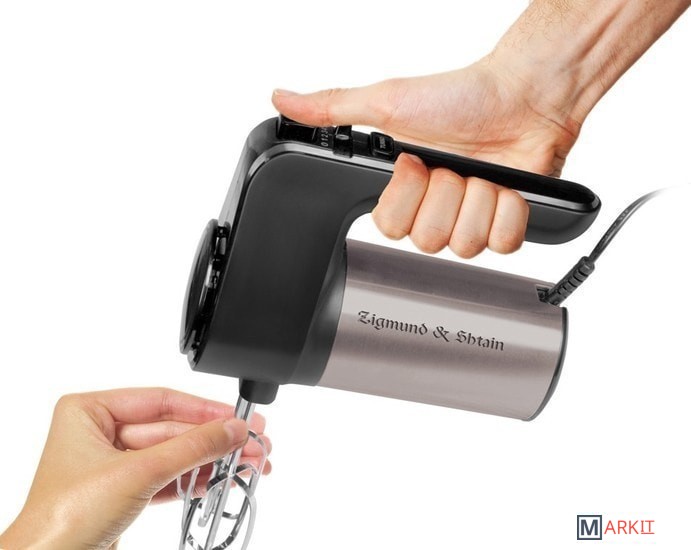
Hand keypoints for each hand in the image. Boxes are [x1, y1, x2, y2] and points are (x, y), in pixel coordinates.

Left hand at [0, 388, 271, 549]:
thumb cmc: (63, 519)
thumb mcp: (138, 473)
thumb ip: (192, 448)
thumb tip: (233, 429)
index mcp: (90, 411)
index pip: (161, 401)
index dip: (204, 409)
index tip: (238, 416)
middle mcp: (101, 432)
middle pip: (173, 429)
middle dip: (214, 440)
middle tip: (252, 441)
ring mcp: (113, 464)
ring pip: (174, 454)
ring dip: (211, 461)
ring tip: (248, 463)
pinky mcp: (124, 492)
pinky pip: (168, 477)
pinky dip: (195, 480)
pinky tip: (222, 478)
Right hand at [272, 57, 580, 257]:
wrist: (524, 95)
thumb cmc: (461, 97)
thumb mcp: (389, 102)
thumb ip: (334, 108)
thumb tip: (283, 100)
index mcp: (406, 189)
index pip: (389, 228)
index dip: (406, 199)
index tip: (418, 164)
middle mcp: (436, 207)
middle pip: (428, 240)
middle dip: (444, 196)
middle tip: (455, 167)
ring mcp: (470, 217)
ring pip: (464, 246)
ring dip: (476, 200)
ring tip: (482, 173)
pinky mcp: (506, 224)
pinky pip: (502, 244)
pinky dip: (507, 213)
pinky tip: (506, 187)